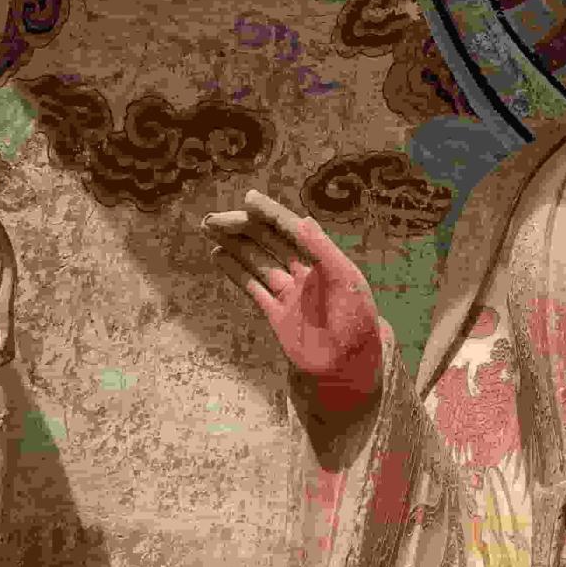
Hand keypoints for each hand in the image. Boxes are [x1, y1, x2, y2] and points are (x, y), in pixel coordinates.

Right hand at [202, 190, 383, 418]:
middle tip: (213, 219)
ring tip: (210, 228)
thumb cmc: (355, 322)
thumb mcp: (346, 281)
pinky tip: (219, 256)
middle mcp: (306, 273)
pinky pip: (253, 288)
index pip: (292, 231)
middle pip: (270, 243)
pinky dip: (236, 272)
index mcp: (324, 261)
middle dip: (243, 228)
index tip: (248, 199)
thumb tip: (303, 219)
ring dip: (235, 245)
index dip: (271, 214)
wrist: (349, 367)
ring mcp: (290, 294)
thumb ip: (323, 251)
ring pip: (258, 262)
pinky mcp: (277, 316)